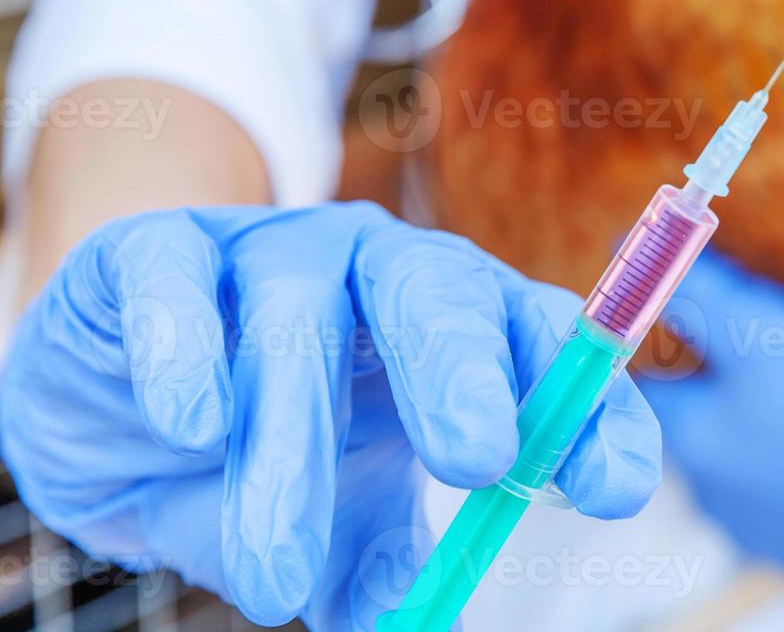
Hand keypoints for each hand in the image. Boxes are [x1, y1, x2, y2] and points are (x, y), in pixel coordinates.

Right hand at [0, 202, 659, 628]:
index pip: (545, 346)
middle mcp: (379, 270)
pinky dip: (186, 348)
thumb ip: (382, 565)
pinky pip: (177, 281)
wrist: (110, 386)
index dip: (587, 411)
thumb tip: (420, 629)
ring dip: (290, 440)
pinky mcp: (160, 250)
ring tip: (279, 563)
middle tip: (480, 461)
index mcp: (455, 324)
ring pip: (296, 317)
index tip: (613, 490)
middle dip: (465, 371)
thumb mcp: (338, 516)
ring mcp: (271, 250)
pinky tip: (195, 425)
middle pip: (442, 292)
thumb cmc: (260, 444)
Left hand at [638, 252, 783, 579]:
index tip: (706, 325)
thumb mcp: (761, 323)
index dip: (672, 348)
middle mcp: (714, 498)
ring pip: (746, 463)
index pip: (647, 387)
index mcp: (692, 443)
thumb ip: (694, 288)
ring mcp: (765, 532)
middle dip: (725, 389)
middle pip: (698, 427)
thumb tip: (637, 244)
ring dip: (768, 430)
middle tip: (777, 354)